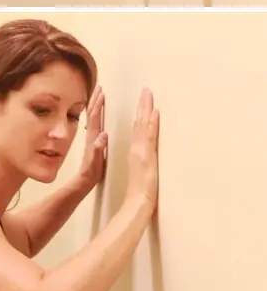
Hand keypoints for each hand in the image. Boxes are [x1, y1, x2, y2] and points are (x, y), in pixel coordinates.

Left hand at [78, 84, 107, 188]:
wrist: (83, 180)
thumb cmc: (90, 172)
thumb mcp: (95, 162)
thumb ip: (98, 149)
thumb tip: (103, 135)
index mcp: (92, 137)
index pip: (95, 117)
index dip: (98, 104)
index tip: (102, 92)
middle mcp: (91, 134)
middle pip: (92, 112)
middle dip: (95, 99)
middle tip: (99, 86)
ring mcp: (91, 136)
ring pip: (93, 116)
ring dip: (96, 104)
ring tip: (99, 93)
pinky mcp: (93, 140)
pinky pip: (95, 122)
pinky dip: (97, 113)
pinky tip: (100, 112)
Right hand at [125, 88, 159, 212]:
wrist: (138, 201)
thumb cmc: (140, 191)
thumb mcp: (142, 173)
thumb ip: (143, 162)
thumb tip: (146, 155)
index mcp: (136, 150)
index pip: (138, 127)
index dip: (140, 112)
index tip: (144, 99)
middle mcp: (137, 147)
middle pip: (140, 121)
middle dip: (143, 104)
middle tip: (146, 89)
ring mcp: (142, 150)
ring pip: (143, 124)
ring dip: (146, 108)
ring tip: (148, 94)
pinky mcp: (147, 154)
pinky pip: (149, 134)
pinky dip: (151, 122)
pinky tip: (155, 112)